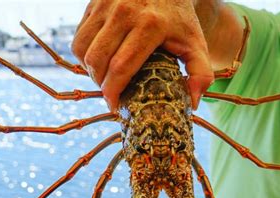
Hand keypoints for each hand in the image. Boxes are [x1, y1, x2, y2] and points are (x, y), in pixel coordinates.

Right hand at [72, 0, 213, 111]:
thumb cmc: (180, 19)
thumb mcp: (195, 44)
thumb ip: (201, 73)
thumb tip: (192, 103)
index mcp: (150, 25)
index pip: (121, 67)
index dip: (113, 91)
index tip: (115, 105)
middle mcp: (124, 12)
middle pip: (98, 60)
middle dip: (100, 83)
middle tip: (111, 92)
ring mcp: (106, 5)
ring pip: (82, 49)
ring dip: (89, 69)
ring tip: (104, 76)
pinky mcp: (94, 2)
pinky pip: (78, 37)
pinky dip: (84, 54)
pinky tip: (100, 59)